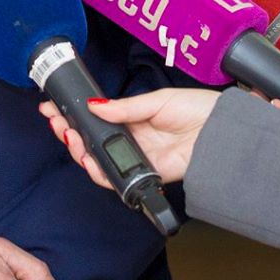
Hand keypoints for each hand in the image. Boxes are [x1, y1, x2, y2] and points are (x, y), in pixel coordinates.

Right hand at [39, 88, 218, 186]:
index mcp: (135, 119)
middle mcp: (134, 140)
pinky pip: (119, 178)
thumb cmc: (199, 110)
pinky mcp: (149, 174)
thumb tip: (95, 106)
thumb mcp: (158, 101)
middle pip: (94, 142)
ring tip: (69, 137)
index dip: (75, 116)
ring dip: (80, 151)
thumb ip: (126, 109)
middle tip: (55, 122)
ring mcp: (140, 158)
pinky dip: (100, 171)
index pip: (98, 120)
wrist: (225, 130)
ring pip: (100, 161)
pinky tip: (88, 159)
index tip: (54, 108)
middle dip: (69, 132)